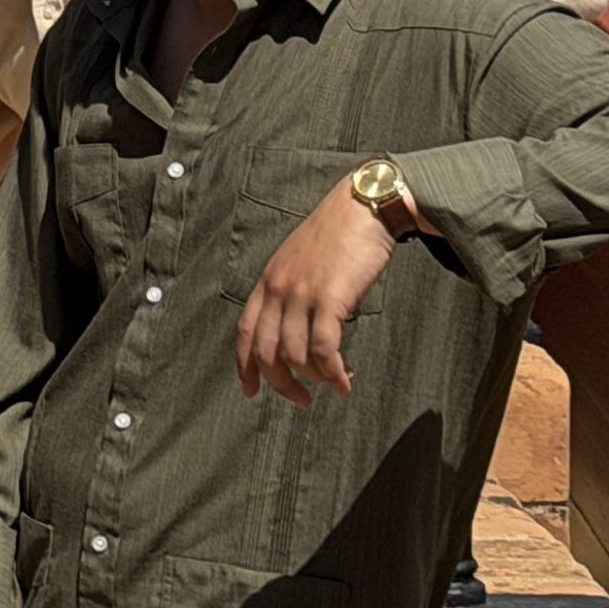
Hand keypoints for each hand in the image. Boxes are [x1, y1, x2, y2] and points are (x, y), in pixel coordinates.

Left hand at [237, 179, 400, 405]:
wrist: (363, 206)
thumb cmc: (339, 236)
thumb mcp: (301, 261)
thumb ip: (292, 291)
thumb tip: (299, 329)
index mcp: (267, 281)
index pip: (246, 332)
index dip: (245, 366)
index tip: (251, 391)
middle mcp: (278, 289)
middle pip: (266, 352)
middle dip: (282, 384)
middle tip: (303, 400)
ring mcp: (301, 293)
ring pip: (295, 355)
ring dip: (316, 379)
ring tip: (336, 383)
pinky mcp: (330, 297)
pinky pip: (323, 349)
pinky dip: (333, 373)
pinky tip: (345, 382)